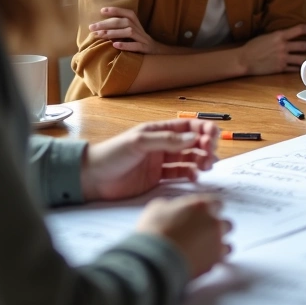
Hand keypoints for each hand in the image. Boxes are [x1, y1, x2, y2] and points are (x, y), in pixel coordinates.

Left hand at [81, 119, 220, 200]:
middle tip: (210, 154)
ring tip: (207, 166)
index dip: (203, 129)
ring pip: (189, 158)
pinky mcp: (158, 178)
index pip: (187, 126)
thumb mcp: (139, 142)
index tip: (213, 136)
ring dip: (201, 160)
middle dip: (205, 146)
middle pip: (192, 142)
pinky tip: (194, 176)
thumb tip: (193, 137)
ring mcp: (161, 162)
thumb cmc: (111, 154)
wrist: (92, 178)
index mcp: (158, 131)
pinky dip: (190, 174)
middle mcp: (162, 144)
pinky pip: (180, 174)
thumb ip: (167, 140)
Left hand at [91, 6, 166, 53]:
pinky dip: (126, 45)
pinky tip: (115, 45)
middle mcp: (141, 30)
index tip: (102, 10)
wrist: (159, 55)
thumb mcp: (131, 37)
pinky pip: (137, 46)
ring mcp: (144, 40)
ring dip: (114, 33)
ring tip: (101, 35)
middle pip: (125, 22)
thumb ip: (120, 32)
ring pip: (130, 32)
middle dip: (108, 23)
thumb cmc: (139, 45)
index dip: (116, 10)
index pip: (128, 14)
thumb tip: (99, 31)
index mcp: (137, 25)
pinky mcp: (146, 50)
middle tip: (93, 27)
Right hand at [135, 194, 230, 278]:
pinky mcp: (214, 262)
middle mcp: (214, 223)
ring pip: (227, 243)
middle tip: (202, 233)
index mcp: (202, 206)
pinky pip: (220, 259)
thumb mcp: (156, 209)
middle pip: (226, 224)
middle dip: (215, 228)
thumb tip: (170, 210)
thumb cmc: (154, 232)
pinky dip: (213, 260)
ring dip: (218, 245)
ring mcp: (216, 243)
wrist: (155, 260)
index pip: (217, 203)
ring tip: (203, 250)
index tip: (203, 215)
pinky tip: (201, 260)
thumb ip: (170, 207)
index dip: (209, 210)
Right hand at [239, 23, 305, 75]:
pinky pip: (295, 68)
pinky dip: (300, 68)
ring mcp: (283, 58)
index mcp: (279, 36)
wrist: (245, 60)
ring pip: (302, 59)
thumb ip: (279, 36)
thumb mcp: (267, 36)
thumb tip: (289, 35)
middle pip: (304, 45)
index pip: (298, 30)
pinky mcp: (281, 68)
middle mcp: (283, 46)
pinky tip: (302, 67)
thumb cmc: (253, 46)